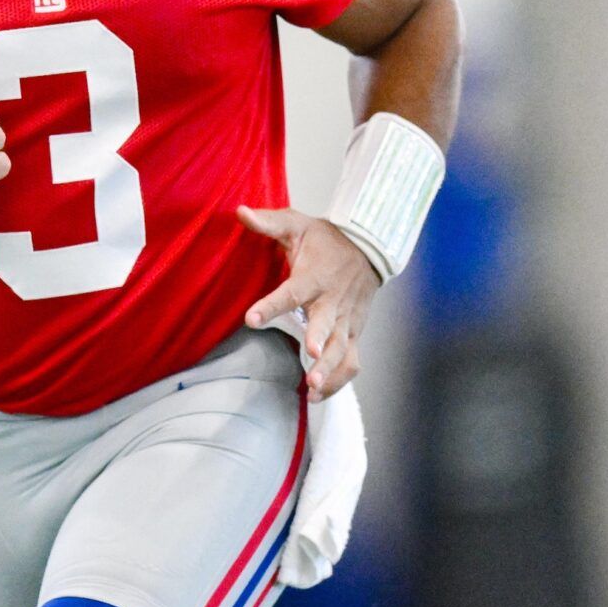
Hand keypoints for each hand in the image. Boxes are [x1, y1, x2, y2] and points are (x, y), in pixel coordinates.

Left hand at [239, 206, 382, 402]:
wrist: (368, 247)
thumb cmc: (325, 238)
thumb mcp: (297, 223)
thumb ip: (268, 222)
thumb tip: (239, 211)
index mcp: (314, 276)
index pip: (291, 292)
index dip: (271, 305)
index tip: (251, 318)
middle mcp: (332, 301)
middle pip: (327, 325)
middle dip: (319, 341)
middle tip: (309, 358)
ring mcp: (346, 319)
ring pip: (342, 348)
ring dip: (330, 369)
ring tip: (313, 388)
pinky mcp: (354, 332)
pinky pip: (352, 360)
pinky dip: (340, 380)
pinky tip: (319, 395)